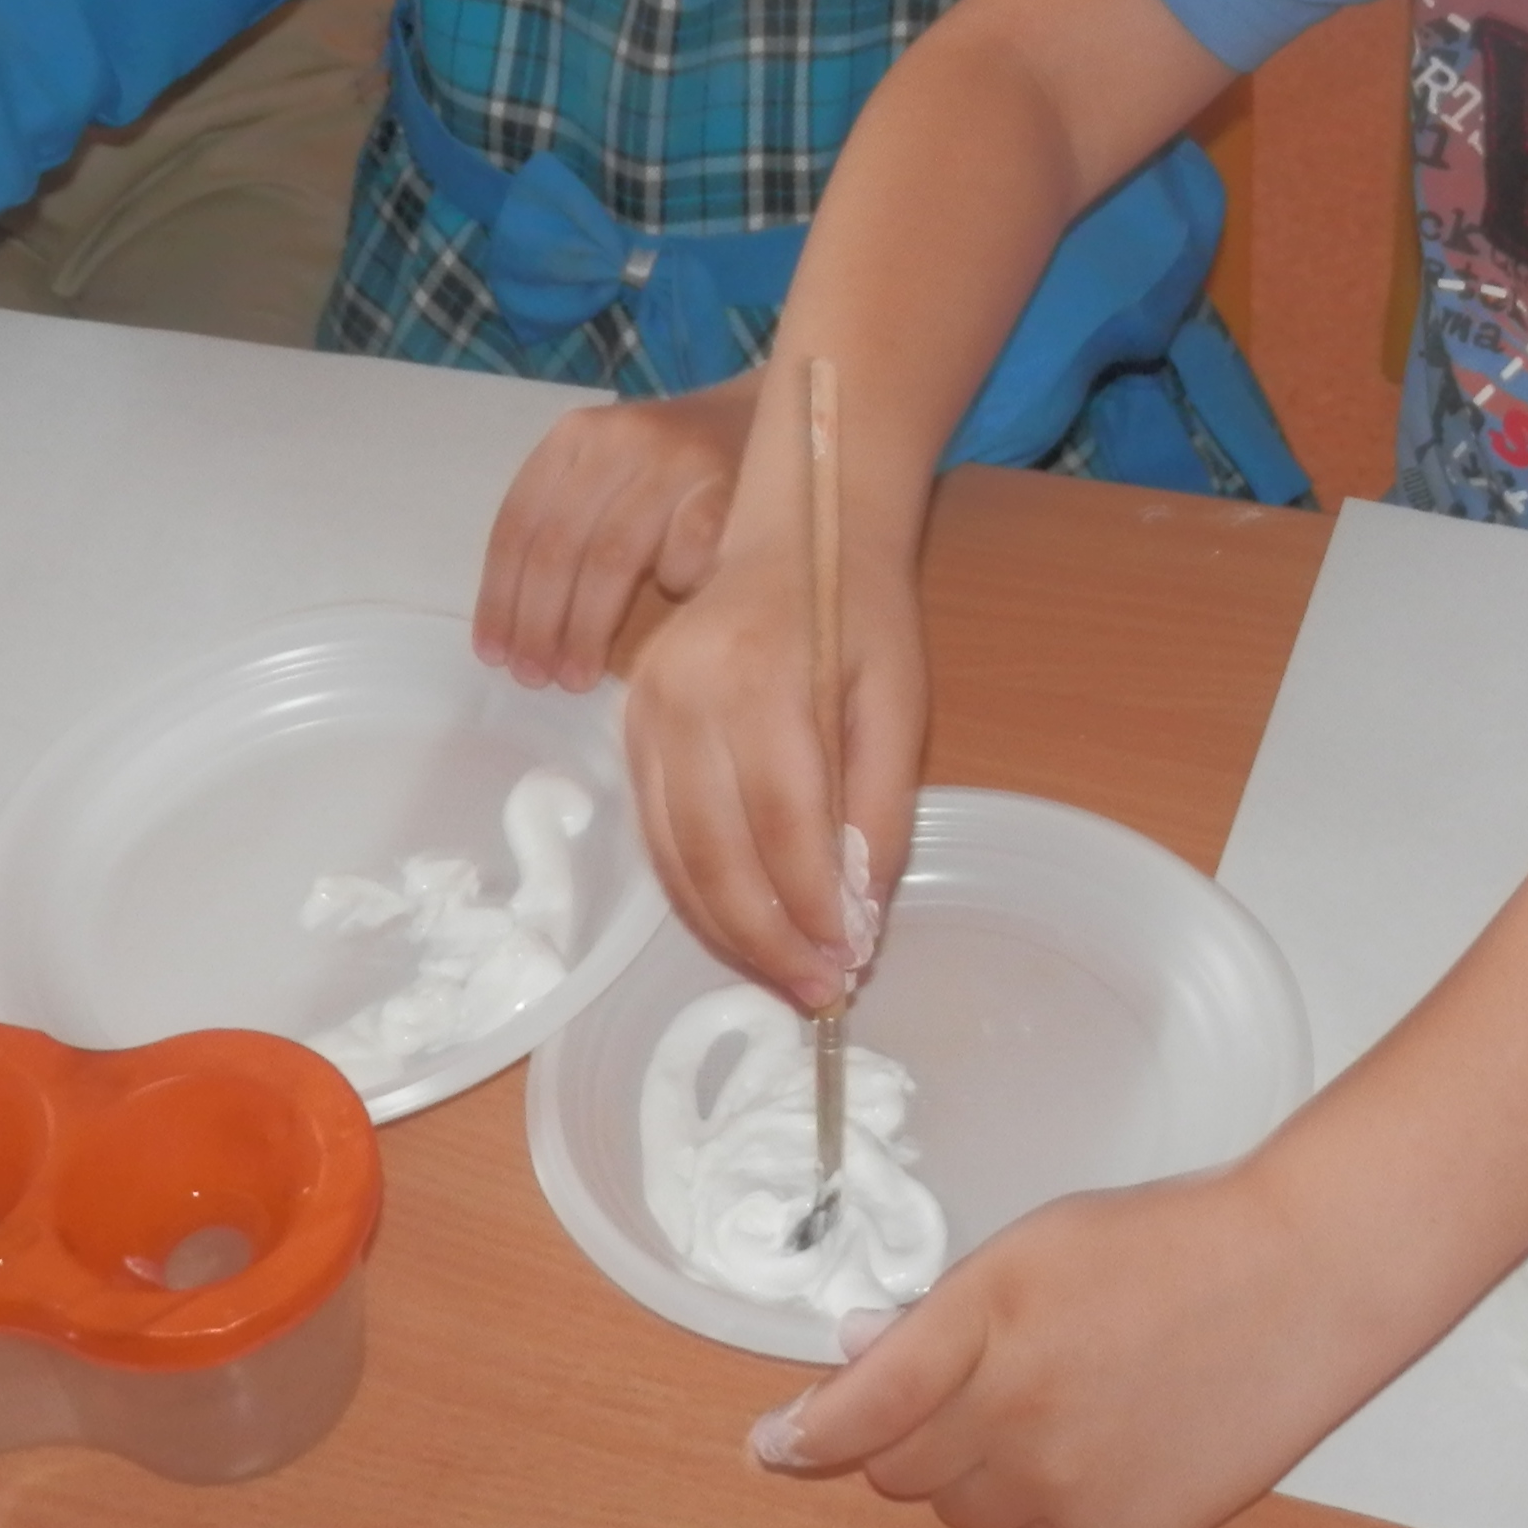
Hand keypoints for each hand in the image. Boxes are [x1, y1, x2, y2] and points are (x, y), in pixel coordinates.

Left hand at [475, 372, 758, 690]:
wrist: (779, 425)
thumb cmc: (676, 472)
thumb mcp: (609, 477)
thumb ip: (568, 529)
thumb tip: (520, 633)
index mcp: (575, 437)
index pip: (519, 523)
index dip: (500, 596)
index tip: (493, 655)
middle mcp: (621, 439)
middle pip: (559, 546)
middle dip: (539, 622)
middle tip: (534, 678)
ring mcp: (677, 460)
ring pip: (611, 559)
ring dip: (588, 628)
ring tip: (576, 678)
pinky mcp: (729, 486)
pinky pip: (684, 557)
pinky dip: (668, 592)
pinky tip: (662, 625)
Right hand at [617, 489, 929, 1014]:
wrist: (794, 535)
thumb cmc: (861, 616)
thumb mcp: (898, 705)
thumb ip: (878, 809)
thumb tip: (858, 916)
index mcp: (759, 678)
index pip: (782, 823)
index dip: (812, 906)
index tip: (849, 964)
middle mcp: (684, 695)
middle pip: (714, 852)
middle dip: (766, 939)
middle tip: (815, 992)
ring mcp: (644, 710)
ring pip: (673, 855)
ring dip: (725, 930)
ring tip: (783, 977)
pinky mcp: (629, 726)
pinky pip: (655, 832)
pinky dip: (693, 892)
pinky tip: (738, 926)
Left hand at [747, 1162, 1373, 1527]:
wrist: (1299, 1289)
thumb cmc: (1173, 1249)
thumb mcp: (1033, 1247)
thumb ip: (937, 1311)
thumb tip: (855, 1354)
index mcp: (985, 1323)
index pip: (859, 1408)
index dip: (804, 1433)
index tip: (775, 1445)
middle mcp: (1016, 1415)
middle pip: (901, 1469)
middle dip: (915, 1433)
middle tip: (984, 1381)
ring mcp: (1064, 1489)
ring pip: (968, 1508)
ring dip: (987, 1467)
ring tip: (1071, 1395)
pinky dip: (1056, 1499)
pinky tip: (1114, 1435)